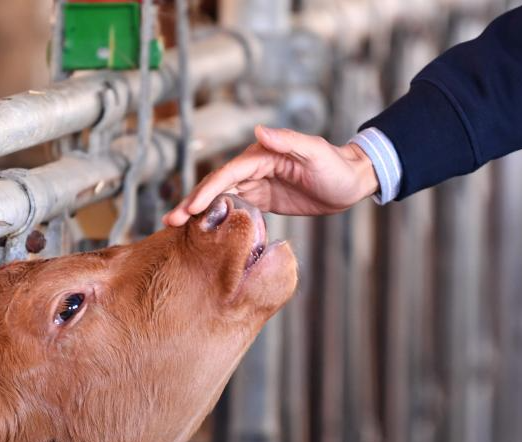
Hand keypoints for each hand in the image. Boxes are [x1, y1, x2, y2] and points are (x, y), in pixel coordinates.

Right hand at [162, 125, 379, 225]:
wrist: (351, 182)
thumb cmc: (336, 166)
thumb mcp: (314, 152)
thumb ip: (287, 140)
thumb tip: (258, 130)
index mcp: (262, 155)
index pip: (228, 174)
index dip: (208, 191)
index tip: (191, 208)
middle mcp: (253, 168)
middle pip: (216, 187)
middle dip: (192, 204)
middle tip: (170, 221)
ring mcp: (256, 184)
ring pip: (219, 199)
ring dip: (197, 213)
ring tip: (173, 227)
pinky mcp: (261, 200)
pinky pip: (232, 209)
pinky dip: (214, 219)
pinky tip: (200, 231)